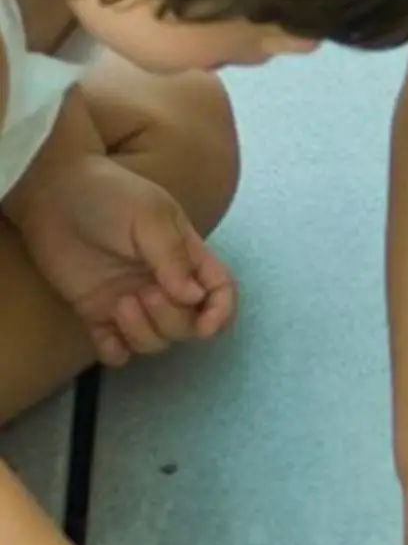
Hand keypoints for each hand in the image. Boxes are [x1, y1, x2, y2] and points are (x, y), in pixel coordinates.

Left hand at [10, 155, 235, 366]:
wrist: (49, 192)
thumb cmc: (107, 194)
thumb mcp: (150, 216)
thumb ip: (174, 257)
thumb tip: (195, 297)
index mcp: (186, 260)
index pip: (219, 294)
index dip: (220, 314)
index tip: (204, 327)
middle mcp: (164, 286)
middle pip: (188, 325)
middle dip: (172, 319)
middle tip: (144, 293)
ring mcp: (131, 302)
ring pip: (156, 342)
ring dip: (143, 333)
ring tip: (120, 304)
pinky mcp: (97, 313)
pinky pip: (115, 350)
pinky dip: (115, 352)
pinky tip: (104, 334)